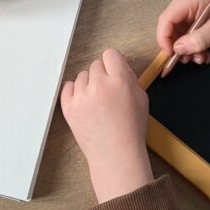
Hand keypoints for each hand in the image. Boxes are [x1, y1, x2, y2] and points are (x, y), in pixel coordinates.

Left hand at [60, 49, 152, 202]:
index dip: (114, 63)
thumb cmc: (131, 129)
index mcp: (119, 80)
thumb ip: (130, 77)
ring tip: (98, 102)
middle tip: (108, 92)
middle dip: (102, 75)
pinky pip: (67, 87)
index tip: (114, 71)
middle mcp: (98, 85)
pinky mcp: (68, 107)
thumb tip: (119, 64)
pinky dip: (75, 92)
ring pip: (81, 76)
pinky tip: (84, 101)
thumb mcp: (141, 97)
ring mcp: (81, 96)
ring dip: (89, 84)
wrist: (116, 154)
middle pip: (95, 65)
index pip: (110, 54)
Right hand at [156, 0, 209, 64]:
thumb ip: (199, 39)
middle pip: (169, 28)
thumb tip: (177, 49)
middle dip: (179, 47)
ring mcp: (185, 11)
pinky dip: (192, 48)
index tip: (172, 56)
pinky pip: (183, 37)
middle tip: (192, 60)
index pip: (166, 19)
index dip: (164, 39)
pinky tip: (204, 54)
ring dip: (187, 51)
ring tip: (202, 57)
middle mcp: (182, 2)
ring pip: (175, 36)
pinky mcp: (189, 20)